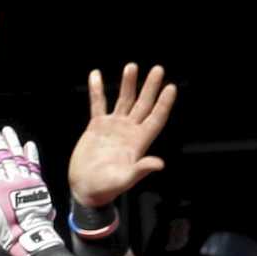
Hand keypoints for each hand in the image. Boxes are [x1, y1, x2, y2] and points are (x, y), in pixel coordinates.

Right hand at [0, 125, 62, 255]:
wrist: (32, 239)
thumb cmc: (8, 232)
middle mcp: (13, 179)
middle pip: (4, 154)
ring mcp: (28, 181)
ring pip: (19, 156)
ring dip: (13, 142)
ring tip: (7, 131)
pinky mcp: (39, 186)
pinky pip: (35, 165)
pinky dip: (31, 154)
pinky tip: (29, 145)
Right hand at [66, 63, 177, 208]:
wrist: (85, 189)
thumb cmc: (106, 188)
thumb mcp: (125, 180)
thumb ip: (141, 170)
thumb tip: (159, 164)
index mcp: (138, 142)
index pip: (155, 118)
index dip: (164, 104)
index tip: (171, 87)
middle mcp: (129, 131)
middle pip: (143, 104)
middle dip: (150, 87)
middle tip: (158, 69)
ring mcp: (113, 127)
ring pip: (123, 101)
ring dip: (128, 84)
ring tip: (131, 67)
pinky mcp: (96, 126)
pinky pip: (98, 104)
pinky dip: (97, 90)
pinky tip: (96, 75)